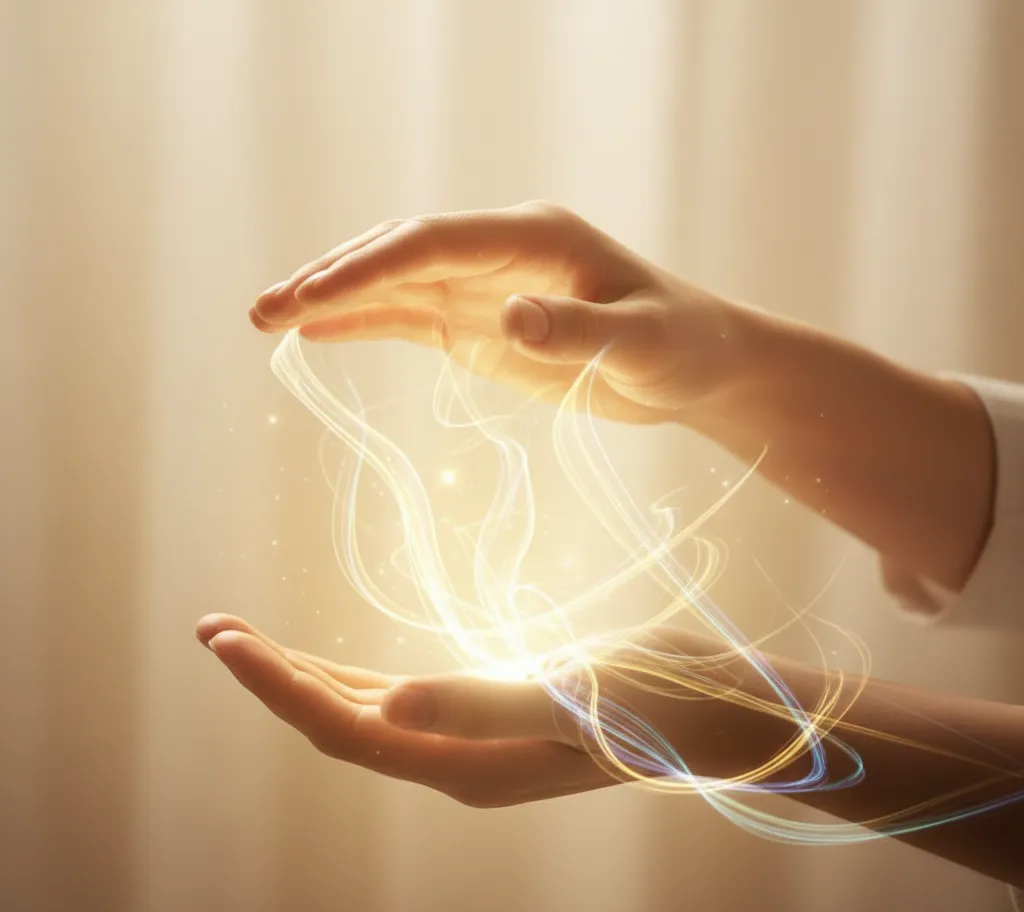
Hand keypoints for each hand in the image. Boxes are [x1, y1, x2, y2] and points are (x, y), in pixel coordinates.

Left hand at [195, 614, 617, 806]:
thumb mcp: (573, 699)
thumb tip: (390, 704)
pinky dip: (350, 677)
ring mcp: (469, 739)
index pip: (348, 729)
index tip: (224, 640)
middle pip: (340, 723)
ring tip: (243, 639)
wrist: (704, 709)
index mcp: (465, 766)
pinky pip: (397, 699)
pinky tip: (325, 663)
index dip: (281, 687)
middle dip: (272, 679)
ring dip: (301, 677)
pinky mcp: (485, 712)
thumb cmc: (654, 704)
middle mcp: (454, 761)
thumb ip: (484, 706)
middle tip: (211, 629)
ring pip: (363, 712)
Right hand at [249, 201, 753, 423]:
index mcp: (533, 237)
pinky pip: (411, 319)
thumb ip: (577, 331)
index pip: (434, 242)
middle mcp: (499, 252)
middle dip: (332, 278)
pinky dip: (364, 322)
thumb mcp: (642, 343)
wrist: (694, 364)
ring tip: (267, 318)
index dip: (372, 266)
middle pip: (399, 254)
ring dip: (334, 299)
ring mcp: (486, 287)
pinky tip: (318, 332)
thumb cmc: (680, 346)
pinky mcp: (482, 324)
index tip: (316, 295)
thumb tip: (508, 317)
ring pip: (394, 283)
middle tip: (264, 309)